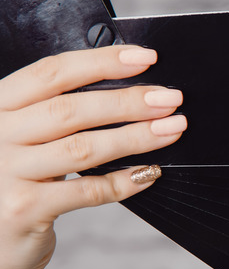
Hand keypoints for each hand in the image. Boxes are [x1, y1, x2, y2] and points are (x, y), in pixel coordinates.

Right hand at [0, 45, 185, 268]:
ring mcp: (4, 173)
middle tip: (170, 99)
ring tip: (172, 129)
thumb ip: (55, 114)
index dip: (101, 62)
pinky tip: (149, 173)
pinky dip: (124, 180)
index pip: (51, 73)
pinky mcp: (22, 210)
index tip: (145, 58)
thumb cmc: (13, 185)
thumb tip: (130, 90)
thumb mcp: (21, 139)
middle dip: (128, 100)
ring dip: (136, 136)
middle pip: (70, 108)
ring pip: (83, 147)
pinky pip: (87, 190)